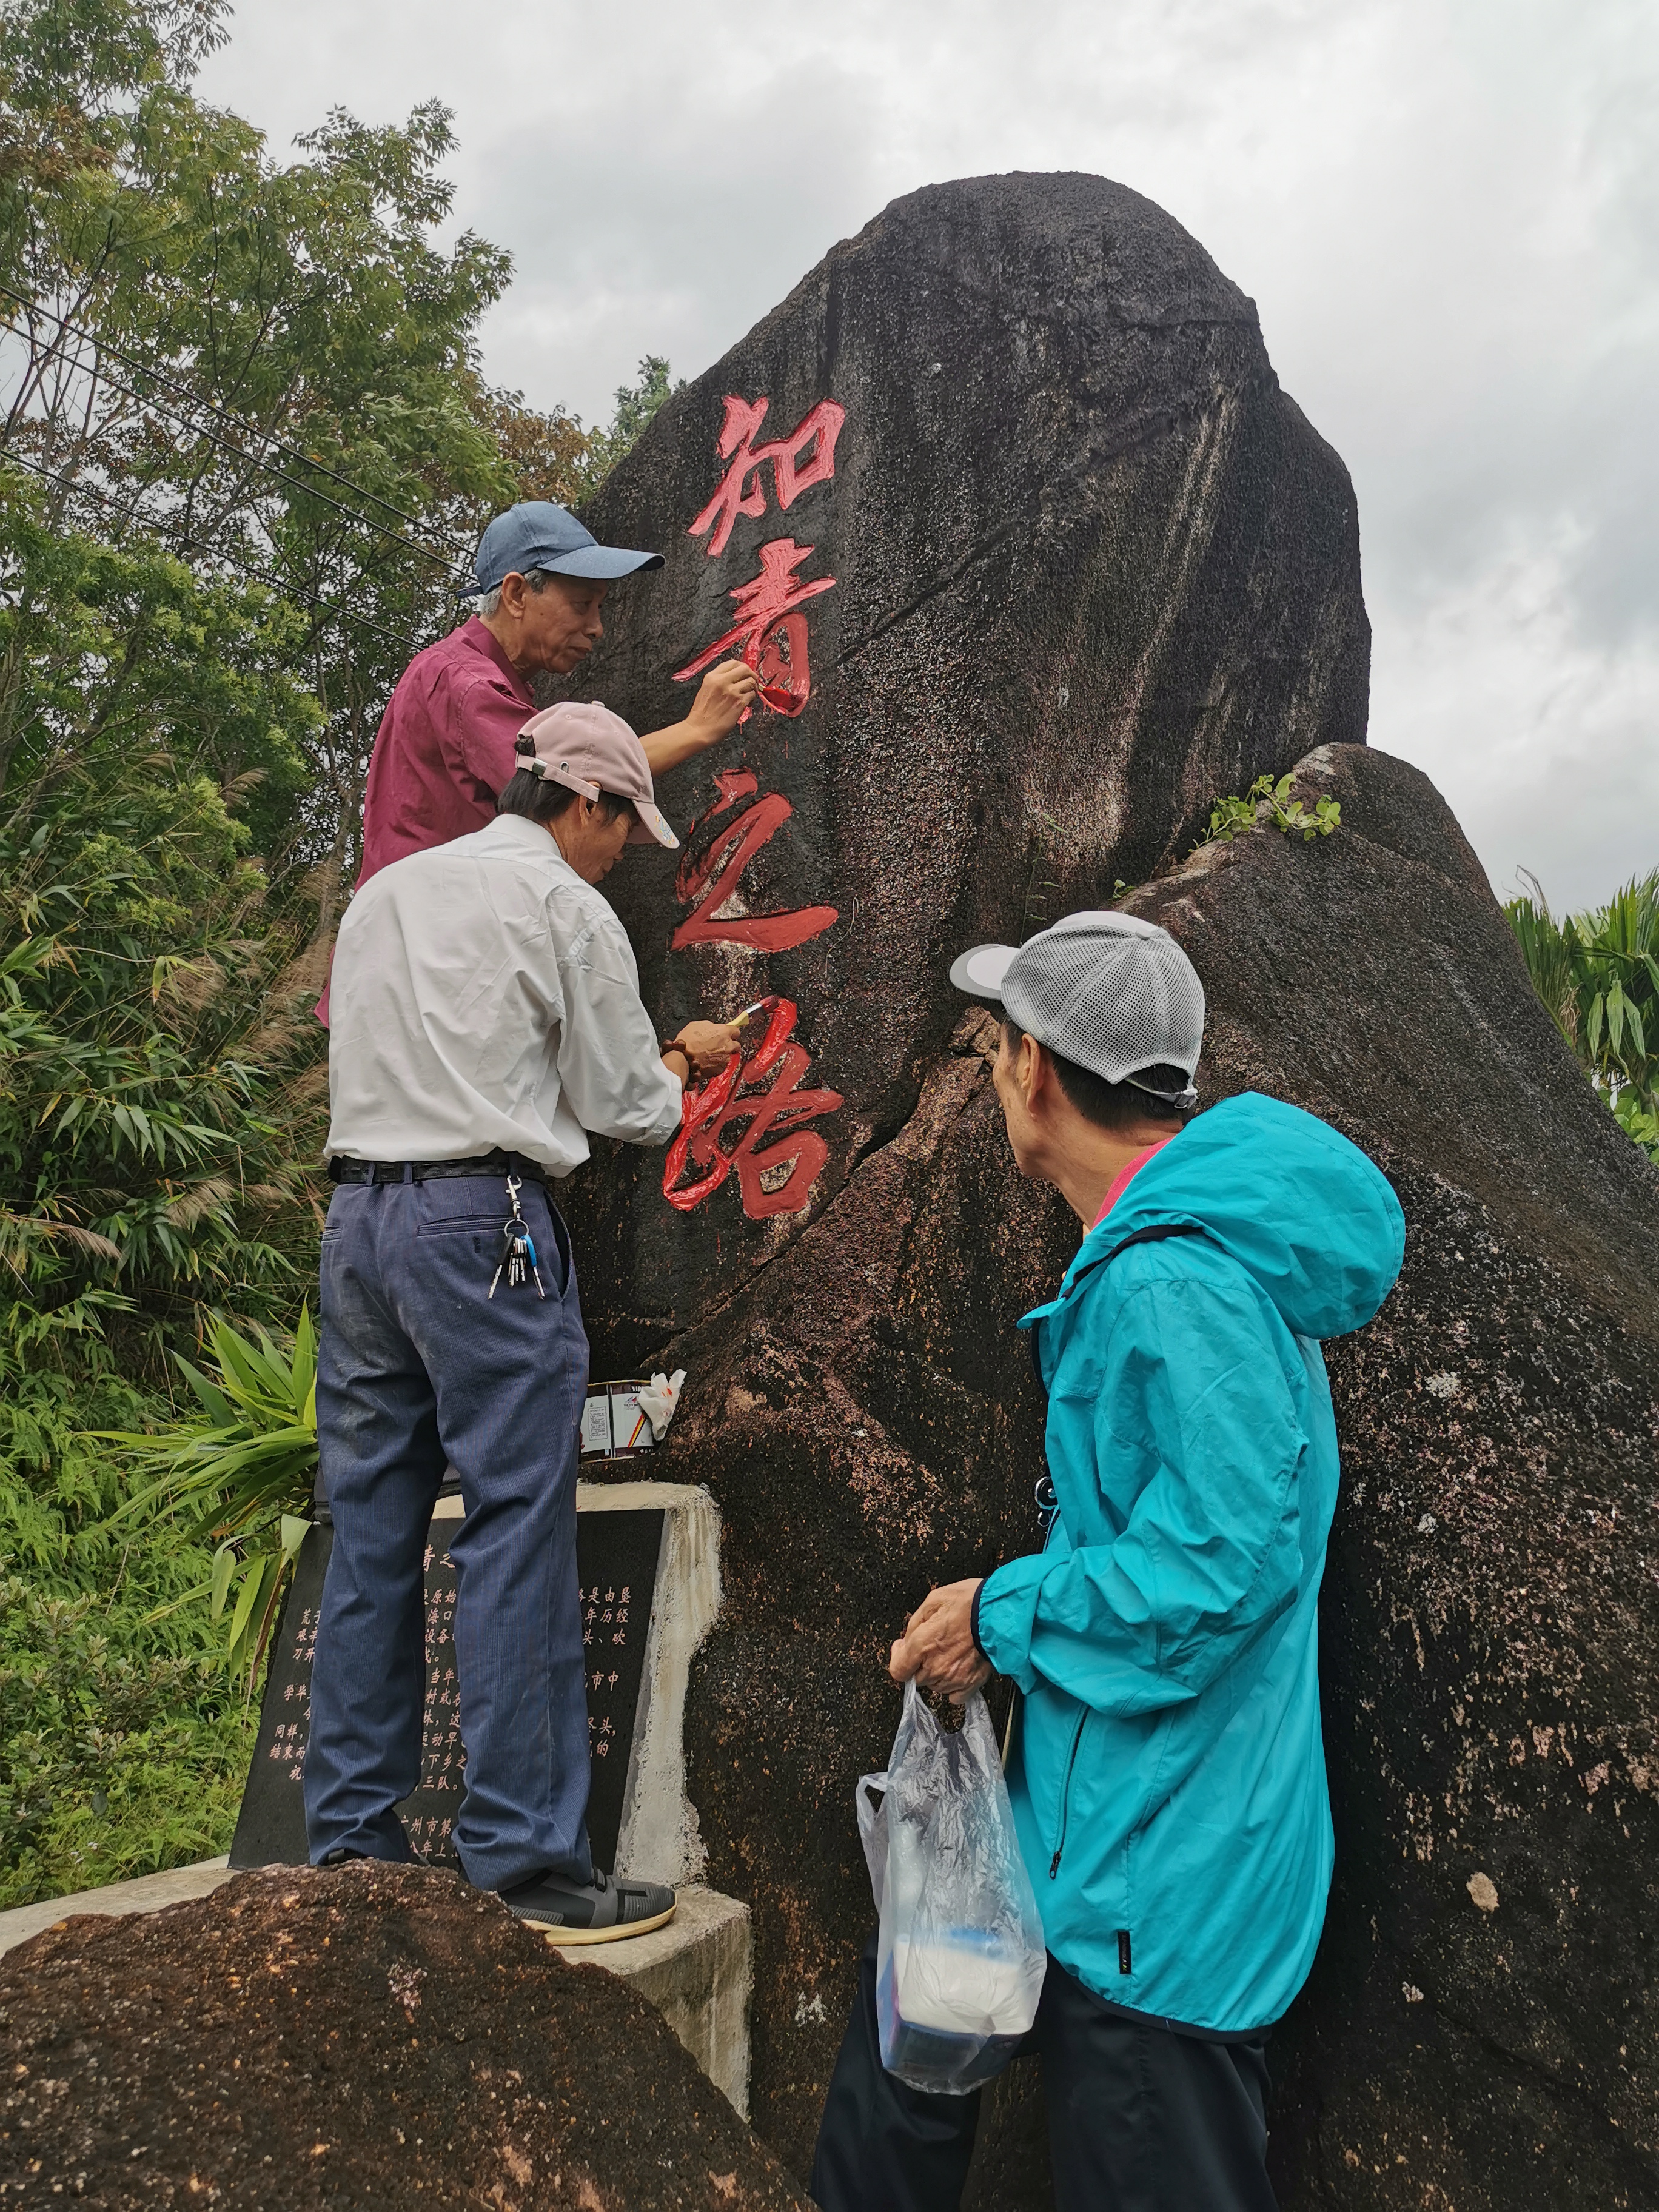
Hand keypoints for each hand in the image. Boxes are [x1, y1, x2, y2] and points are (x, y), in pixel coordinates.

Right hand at [671, 1020, 742, 1079]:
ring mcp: (725, 1058)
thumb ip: (710, 1026)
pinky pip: (721, 1066)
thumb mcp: (697, 1025)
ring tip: (708, 1055)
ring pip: (728, 1056)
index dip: (730, 1032)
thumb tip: (713, 1027)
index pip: (736, 1030)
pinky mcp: (720, 1069)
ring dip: (721, 1055)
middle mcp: (728, 1046)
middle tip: (719, 1045)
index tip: (727, 1034)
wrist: (682, 1058)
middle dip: (730, 1045)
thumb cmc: (688, 1041)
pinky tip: (706, 1062)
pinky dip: (716, 1064)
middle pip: (736, 1045)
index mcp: (724, 1032)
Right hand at [684, 659, 758, 744]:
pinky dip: (752, 699)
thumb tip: (735, 677)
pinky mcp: (738, 702)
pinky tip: (747, 704)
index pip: (733, 663)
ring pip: (751, 682)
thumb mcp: (706, 689)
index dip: (742, 667)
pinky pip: (752, 695)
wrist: (699, 729)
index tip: (745, 673)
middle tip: (752, 683)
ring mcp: (731, 691)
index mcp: (712, 676)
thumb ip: (719, 680)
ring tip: (749, 696)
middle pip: (745, 669)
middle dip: (752, 675)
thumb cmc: (701, 713)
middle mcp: (722, 681)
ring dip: (753, 688)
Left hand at [889, 1579, 990, 1698]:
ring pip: (934, 1685)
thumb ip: (915, 1623)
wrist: (1001, 1611)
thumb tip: (907, 1639)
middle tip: (934, 1643)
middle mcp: (935, 1666)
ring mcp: (954, 1678)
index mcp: (922, 1645)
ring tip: (950, 1652)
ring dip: (937, 1672)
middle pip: (916, 1677)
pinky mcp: (971, 1683)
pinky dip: (954, 1687)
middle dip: (920, 1662)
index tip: (903, 1647)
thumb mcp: (934, 1600)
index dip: (898, 1658)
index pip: (898, 1670)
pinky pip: (955, 1696)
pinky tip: (958, 1670)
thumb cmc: (971, 1602)